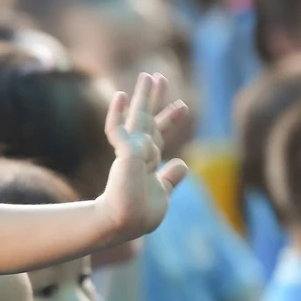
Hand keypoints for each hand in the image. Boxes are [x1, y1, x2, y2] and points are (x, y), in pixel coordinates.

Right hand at [95, 73, 189, 236]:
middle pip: (147, 119)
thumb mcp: (162, 194)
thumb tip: (182, 163)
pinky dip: (118, 113)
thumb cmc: (139, 214)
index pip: (159, 134)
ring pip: (136, 118)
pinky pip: (118, 130)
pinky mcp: (124, 154)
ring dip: (142, 96)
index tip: (183, 106)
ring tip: (147, 76)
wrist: (124, 223)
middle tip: (160, 77)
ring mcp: (130, 151)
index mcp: (147, 161)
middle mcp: (138, 152)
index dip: (170, 120)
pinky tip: (121, 96)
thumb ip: (171, 178)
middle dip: (154, 99)